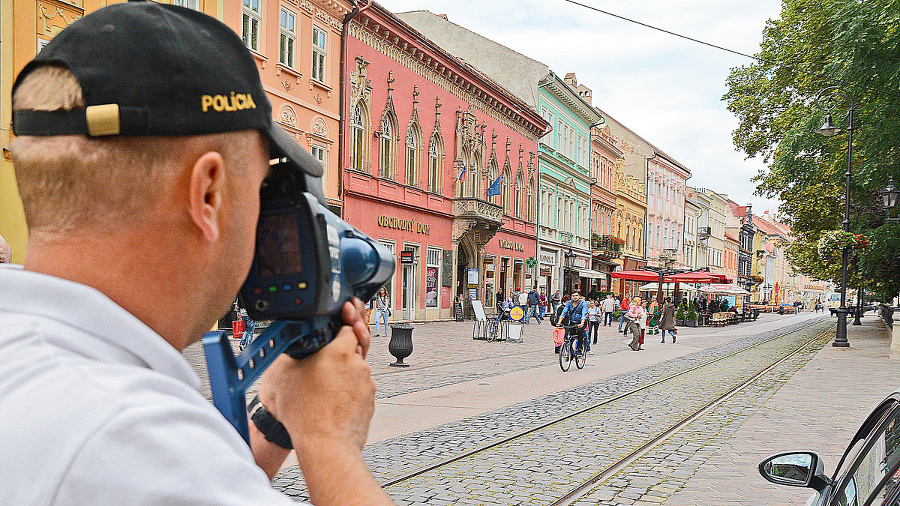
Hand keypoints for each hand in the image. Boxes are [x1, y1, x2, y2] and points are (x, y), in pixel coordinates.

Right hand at [258, 298, 374, 455]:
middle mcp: (358, 365)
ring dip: (343, 372)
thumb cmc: (305, 414)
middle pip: (354, 346)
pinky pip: (358, 389)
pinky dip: (347, 391)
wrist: (324, 446)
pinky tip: (330, 399)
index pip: (348, 324)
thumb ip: (293, 349)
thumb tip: (295, 341)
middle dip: (340, 348)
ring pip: (356, 369)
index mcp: (340, 351)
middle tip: (327, 353)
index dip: (342, 320)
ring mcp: (366, 384)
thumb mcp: (283, 372)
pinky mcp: (369, 401)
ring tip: (322, 385)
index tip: (342, 315)